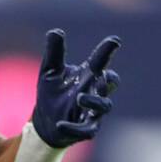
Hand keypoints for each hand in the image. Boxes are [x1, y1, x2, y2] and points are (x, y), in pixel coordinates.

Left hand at [30, 29, 120, 148]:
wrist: (45, 122)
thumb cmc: (52, 93)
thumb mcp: (50, 71)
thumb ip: (55, 52)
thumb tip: (55, 31)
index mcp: (89, 75)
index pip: (101, 60)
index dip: (108, 51)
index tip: (114, 41)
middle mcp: (95, 91)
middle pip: (111, 83)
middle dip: (109, 80)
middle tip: (102, 76)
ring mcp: (93, 111)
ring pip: (104, 106)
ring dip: (94, 101)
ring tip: (79, 97)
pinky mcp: (86, 129)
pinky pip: (87, 130)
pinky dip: (75, 128)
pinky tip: (60, 124)